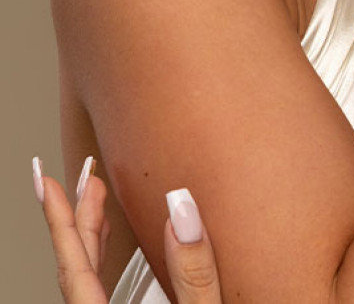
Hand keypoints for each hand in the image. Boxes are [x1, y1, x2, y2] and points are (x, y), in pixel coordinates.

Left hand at [33, 157, 222, 302]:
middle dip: (80, 216)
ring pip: (87, 278)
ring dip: (91, 234)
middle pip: (77, 266)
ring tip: (97, 198)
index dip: (60, 220)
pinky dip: (101, 259)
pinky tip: (112, 243)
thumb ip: (194, 274)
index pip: (76, 265)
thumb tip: (181, 208)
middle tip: (88, 175)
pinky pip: (97, 289)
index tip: (47, 183)